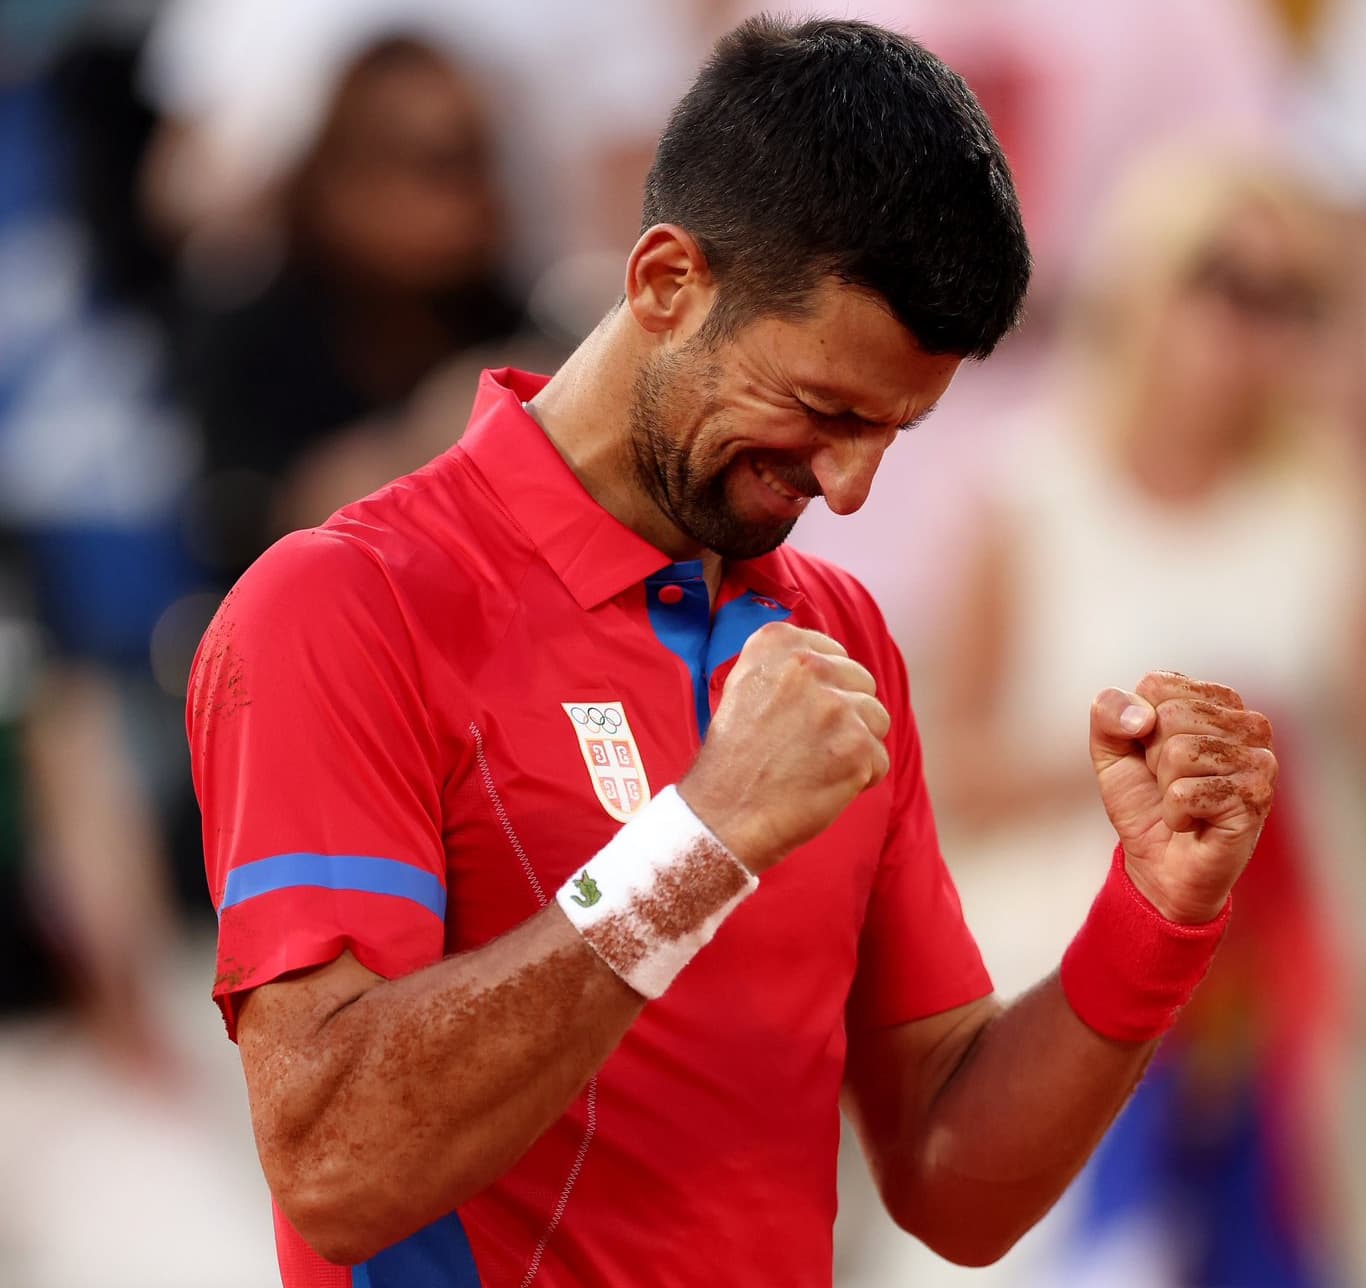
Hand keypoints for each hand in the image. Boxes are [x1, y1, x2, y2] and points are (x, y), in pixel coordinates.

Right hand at [679, 623, 890, 873]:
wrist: (723, 814)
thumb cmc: (734, 758)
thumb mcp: (744, 685)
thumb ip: (787, 665)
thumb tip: (834, 662)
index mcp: (777, 644)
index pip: (833, 653)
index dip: (824, 689)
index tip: (798, 715)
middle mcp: (807, 666)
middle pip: (861, 682)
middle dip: (845, 714)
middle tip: (805, 745)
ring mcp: (835, 706)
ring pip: (876, 719)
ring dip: (855, 746)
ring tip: (815, 765)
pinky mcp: (856, 746)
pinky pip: (879, 760)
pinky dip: (859, 780)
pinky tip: (822, 787)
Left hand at [1090, 672, 1276, 923]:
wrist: (1158, 864)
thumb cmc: (1143, 801)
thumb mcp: (1110, 749)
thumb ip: (1109, 712)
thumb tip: (1143, 716)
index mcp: (1215, 700)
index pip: (1158, 684)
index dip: (1137, 725)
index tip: (1150, 753)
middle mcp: (1248, 723)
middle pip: (1170, 717)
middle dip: (1152, 757)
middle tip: (1169, 783)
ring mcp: (1259, 759)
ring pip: (1179, 752)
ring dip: (1165, 786)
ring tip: (1183, 801)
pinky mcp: (1256, 796)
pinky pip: (1185, 792)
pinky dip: (1176, 813)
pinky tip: (1193, 822)